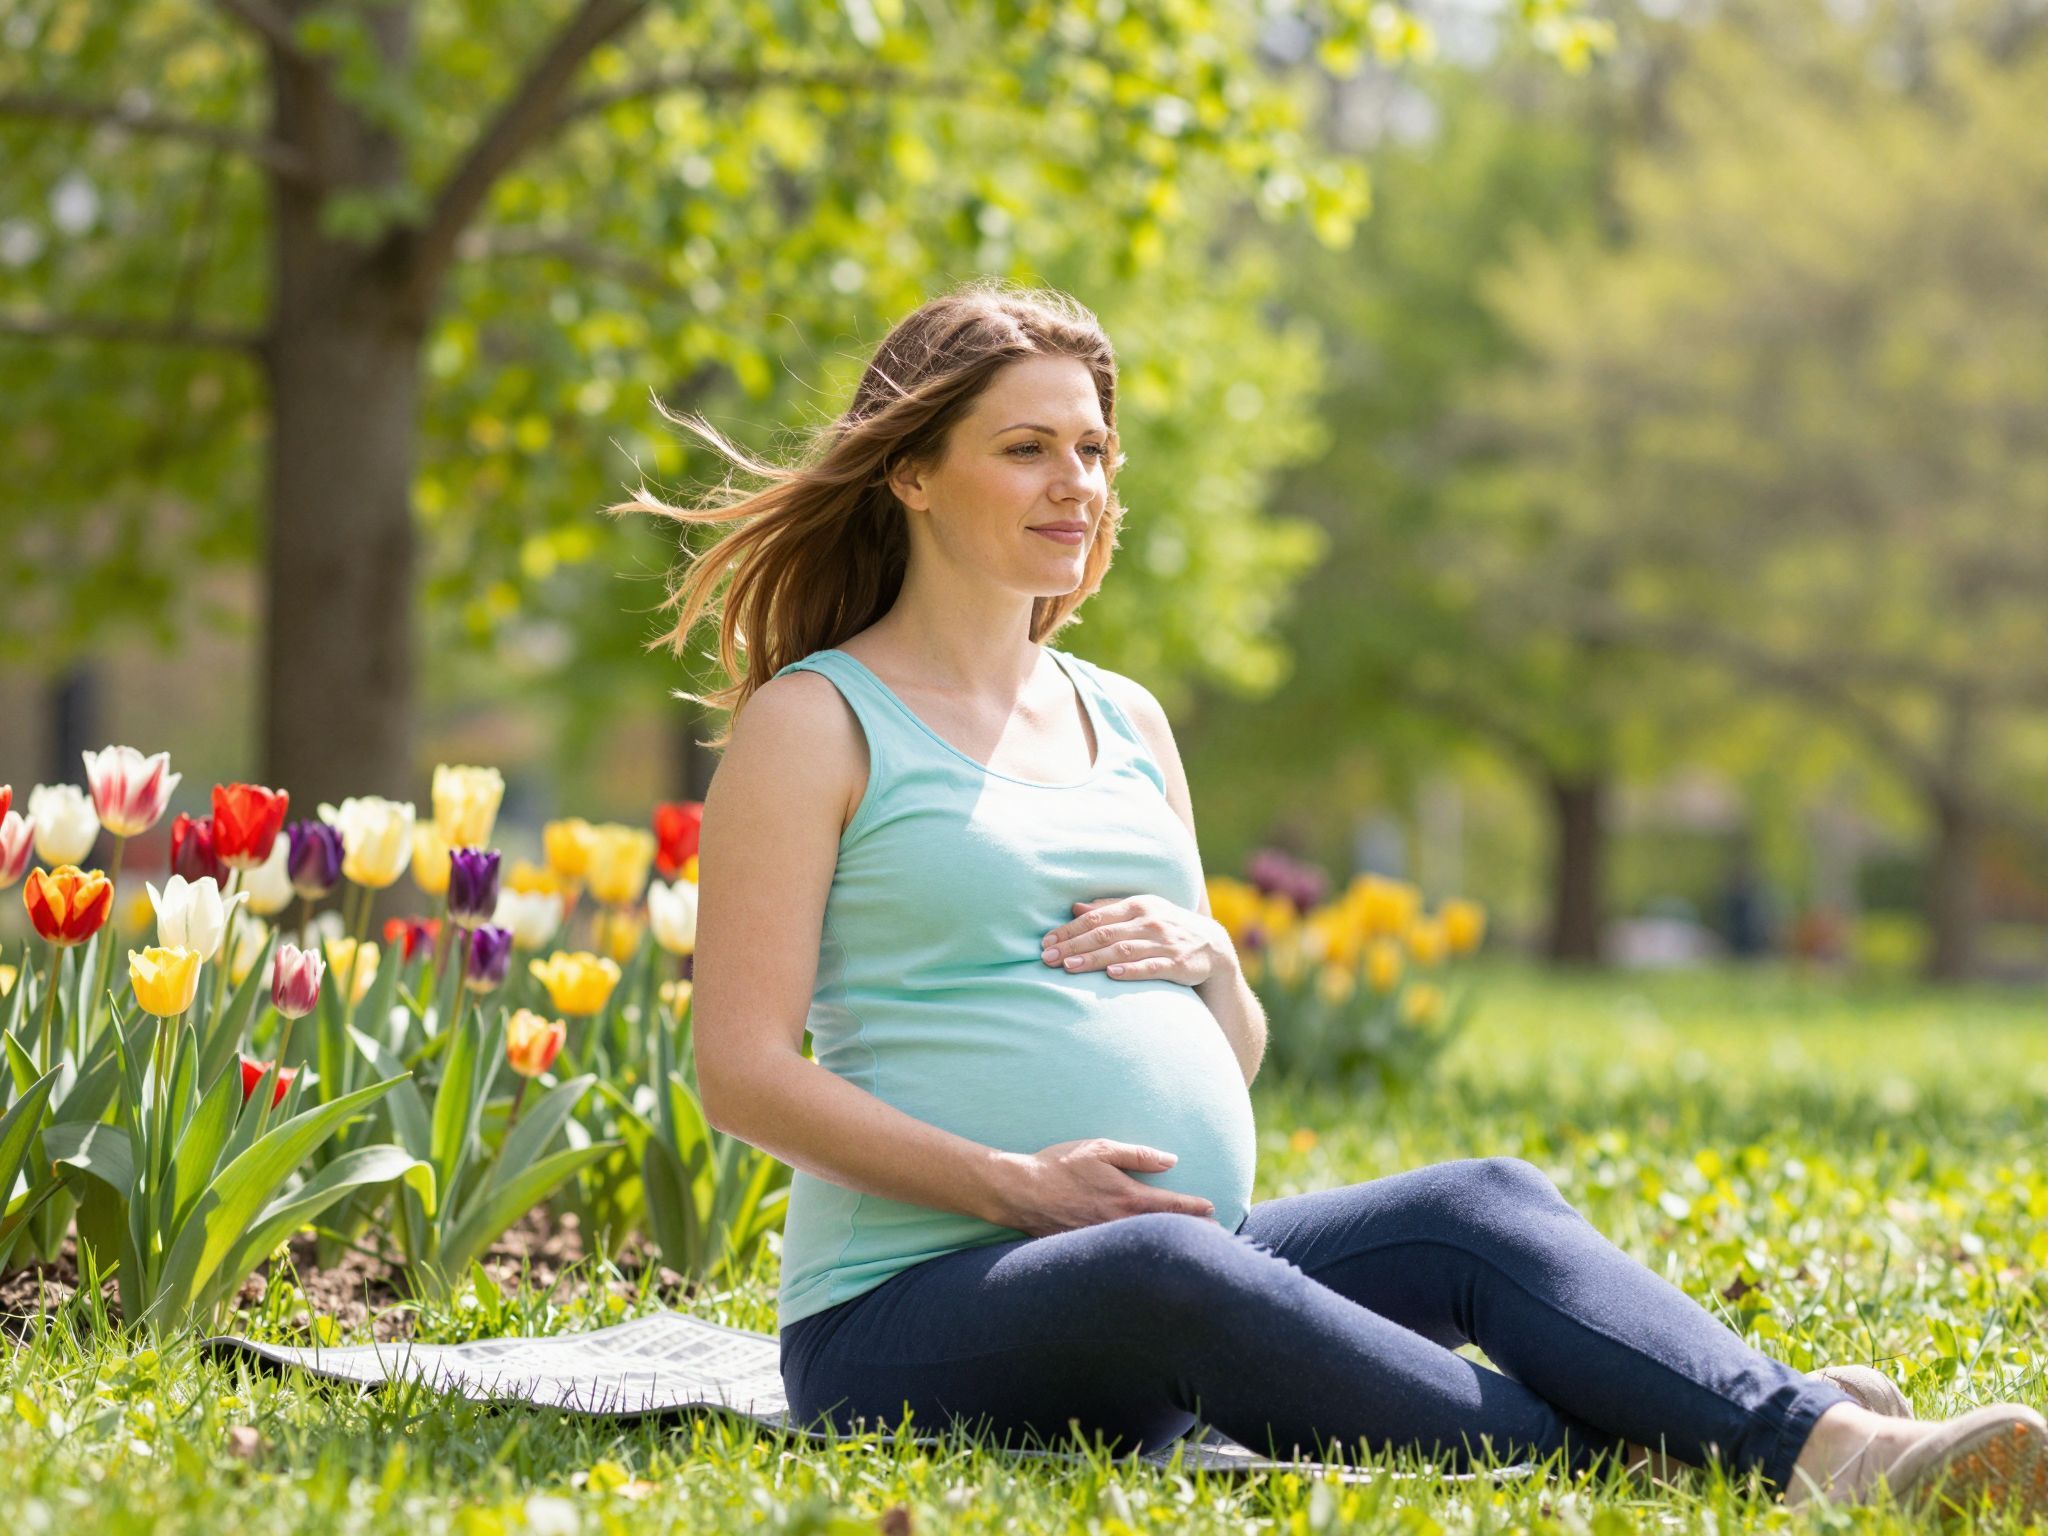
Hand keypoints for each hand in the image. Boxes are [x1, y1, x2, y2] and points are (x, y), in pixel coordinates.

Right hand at [990, 1139, 1216, 1236]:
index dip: (1195, 1208)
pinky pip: (1120, 1251)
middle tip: (1214, 1235)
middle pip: (1164, 1230)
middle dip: (1190, 1232)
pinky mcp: (1088, 1248)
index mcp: (1126, 1197)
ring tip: (1186, 1244)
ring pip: (1144, 1243)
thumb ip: (1138, 1155)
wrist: (1021, 1191)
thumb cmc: (1060, 1165)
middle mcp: (1119, 1223)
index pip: (1171, 1205)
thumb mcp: (1100, 1149)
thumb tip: (1171, 1160)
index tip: (1213, 1210)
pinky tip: (1144, 1253)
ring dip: (1166, 1243)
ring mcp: (1104, 1239)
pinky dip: (1138, 1252)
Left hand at [1040, 895, 1235, 986]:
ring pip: (1123, 951)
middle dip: (1073, 946)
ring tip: (1068, 967)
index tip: (1046, 942)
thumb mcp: (1141, 911)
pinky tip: (1112, 975)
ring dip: (1094, 959)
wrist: (1212, 944)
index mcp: (1138, 905)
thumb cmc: (1167, 926)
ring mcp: (1164, 943)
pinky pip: (1151, 968)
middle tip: (1047, 958)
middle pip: (1104, 934)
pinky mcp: (1178, 964)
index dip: (1069, 930)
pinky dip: (1131, 971)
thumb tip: (1075, 908)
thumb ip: (1109, 910)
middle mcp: (1150, 921)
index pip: (1097, 917)